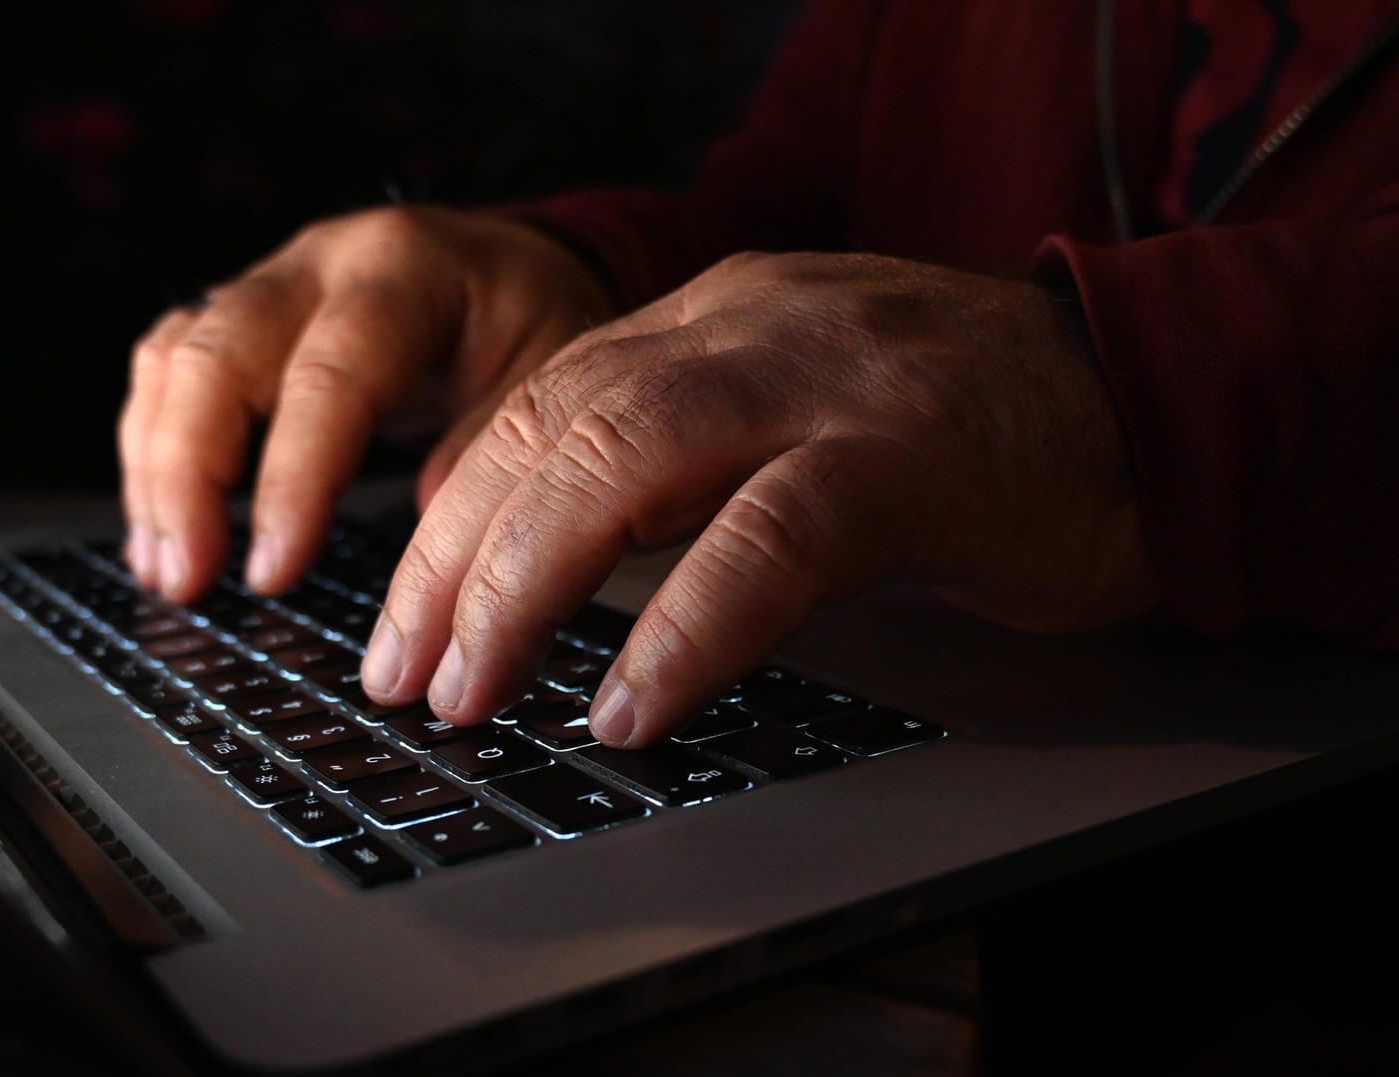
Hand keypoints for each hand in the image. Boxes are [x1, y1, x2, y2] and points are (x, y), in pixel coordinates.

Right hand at [117, 206, 611, 602]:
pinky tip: (159, 534)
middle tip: (190, 581)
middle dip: (189, 477)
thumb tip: (429, 549)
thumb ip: (487, 449)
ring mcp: (264, 284)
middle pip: (216, 357)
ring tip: (168, 573)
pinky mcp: (232, 318)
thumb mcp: (548, 372)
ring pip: (173, 363)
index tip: (274, 573)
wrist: (506, 265)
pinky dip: (150, 455)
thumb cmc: (527, 322)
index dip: (292, 479)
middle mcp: (316, 264)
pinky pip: (164, 373)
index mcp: (402, 270)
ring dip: (156, 474)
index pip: (328, 375)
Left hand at [359, 252, 1154, 746]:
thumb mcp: (794, 424)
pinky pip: (769, 538)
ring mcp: (830, 381)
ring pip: (626, 457)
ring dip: (524, 583)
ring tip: (472, 691)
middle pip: (551, 425)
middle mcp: (750, 328)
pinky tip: (631, 707)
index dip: (451, 512)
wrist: (1157, 398)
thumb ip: (686, 469)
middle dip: (453, 558)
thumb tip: (551, 569)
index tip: (399, 613)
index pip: (537, 400)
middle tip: (402, 673)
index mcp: (714, 319)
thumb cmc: (967, 436)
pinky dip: (683, 628)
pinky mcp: (910, 456)